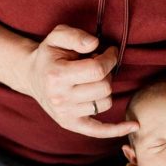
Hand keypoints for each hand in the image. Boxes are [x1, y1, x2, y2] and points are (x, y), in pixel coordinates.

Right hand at [21, 25, 137, 138]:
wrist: (31, 76)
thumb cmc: (49, 54)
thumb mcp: (57, 35)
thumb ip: (76, 35)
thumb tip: (96, 44)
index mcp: (57, 76)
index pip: (97, 70)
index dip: (110, 58)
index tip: (110, 52)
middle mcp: (60, 98)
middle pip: (104, 88)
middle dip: (108, 73)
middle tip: (100, 65)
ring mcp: (66, 114)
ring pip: (105, 103)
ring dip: (105, 90)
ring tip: (93, 80)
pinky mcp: (71, 124)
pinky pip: (99, 131)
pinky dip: (117, 130)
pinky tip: (134, 125)